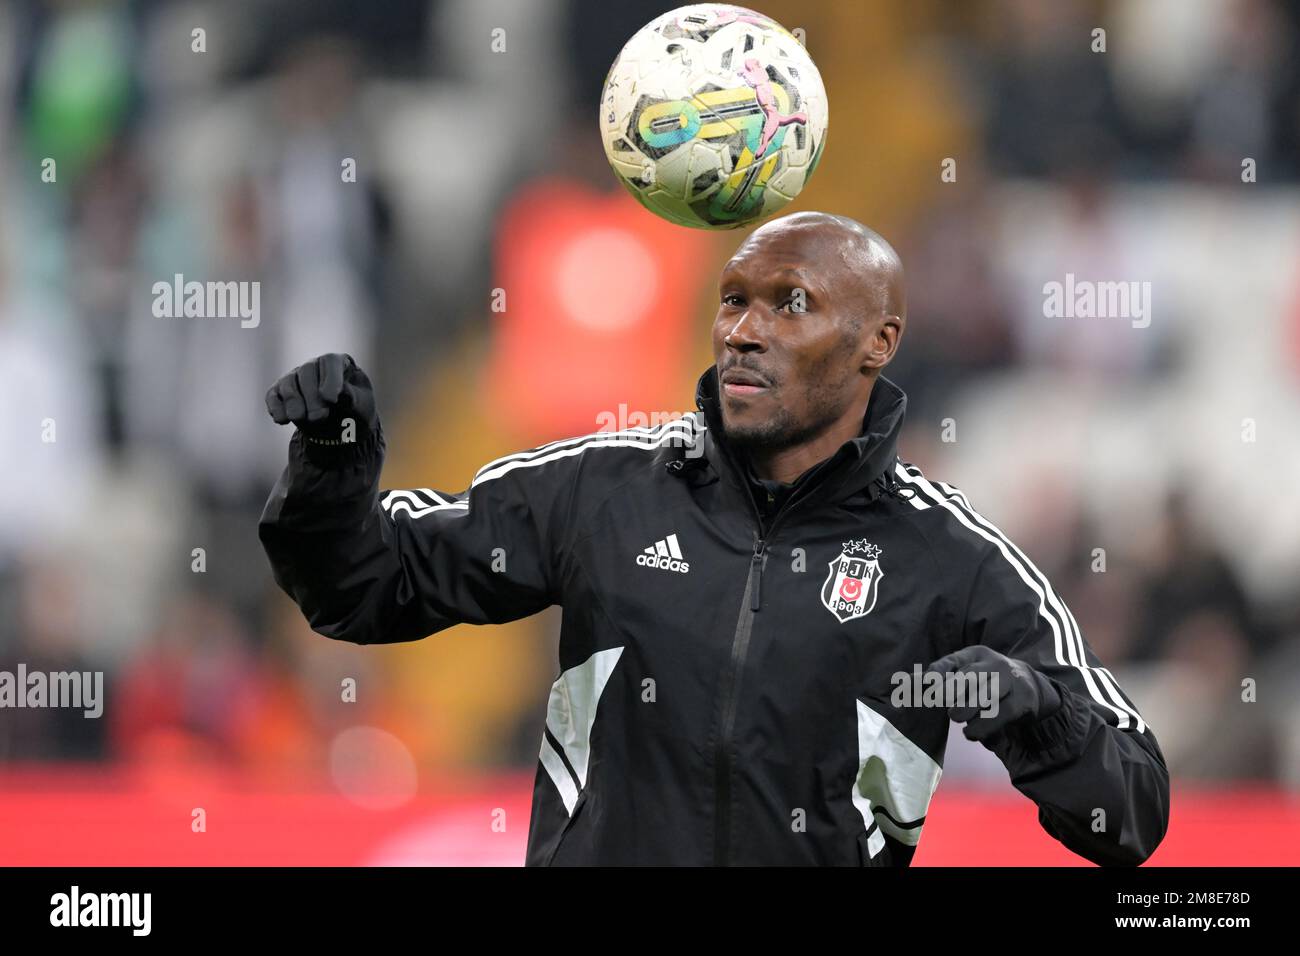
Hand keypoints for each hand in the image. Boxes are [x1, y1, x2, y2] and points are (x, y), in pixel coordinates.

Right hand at [265, 352, 377, 439]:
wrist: (342, 428)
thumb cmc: (355, 411)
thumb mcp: (362, 406)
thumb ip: (352, 398)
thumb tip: (341, 392)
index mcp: (338, 363)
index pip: (330, 362)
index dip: (330, 379)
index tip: (331, 400)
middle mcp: (314, 365)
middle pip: (307, 372)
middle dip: (311, 396)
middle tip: (319, 417)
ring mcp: (295, 377)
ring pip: (288, 383)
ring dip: (293, 402)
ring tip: (299, 419)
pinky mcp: (280, 392)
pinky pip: (273, 396)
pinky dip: (276, 407)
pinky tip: (282, 420)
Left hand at [926, 644, 1061, 743]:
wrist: (1031, 688)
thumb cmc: (987, 682)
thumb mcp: (966, 674)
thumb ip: (939, 679)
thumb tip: (903, 685)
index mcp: (975, 654)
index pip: (950, 661)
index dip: (935, 673)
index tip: (924, 686)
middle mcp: (993, 663)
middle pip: (967, 678)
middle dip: (950, 692)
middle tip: (942, 704)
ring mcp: (1010, 680)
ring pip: (982, 697)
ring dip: (965, 711)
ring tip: (957, 716)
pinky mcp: (1022, 700)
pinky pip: (998, 715)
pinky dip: (980, 727)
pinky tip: (971, 733)